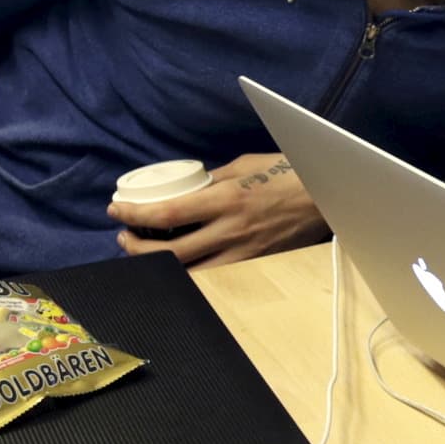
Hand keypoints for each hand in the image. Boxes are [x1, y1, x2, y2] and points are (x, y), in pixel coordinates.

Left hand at [110, 152, 324, 265]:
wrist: (329, 195)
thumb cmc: (289, 173)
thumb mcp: (245, 166)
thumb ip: (213, 179)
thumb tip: (185, 190)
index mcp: (226, 199)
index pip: (167, 214)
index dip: (135, 216)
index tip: (116, 211)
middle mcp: (231, 230)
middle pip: (170, 254)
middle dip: (136, 248)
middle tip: (123, 237)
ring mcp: (244, 253)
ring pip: (188, 274)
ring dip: (157, 267)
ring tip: (144, 253)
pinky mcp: (254, 265)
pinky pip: (213, 278)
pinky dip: (189, 274)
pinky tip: (178, 265)